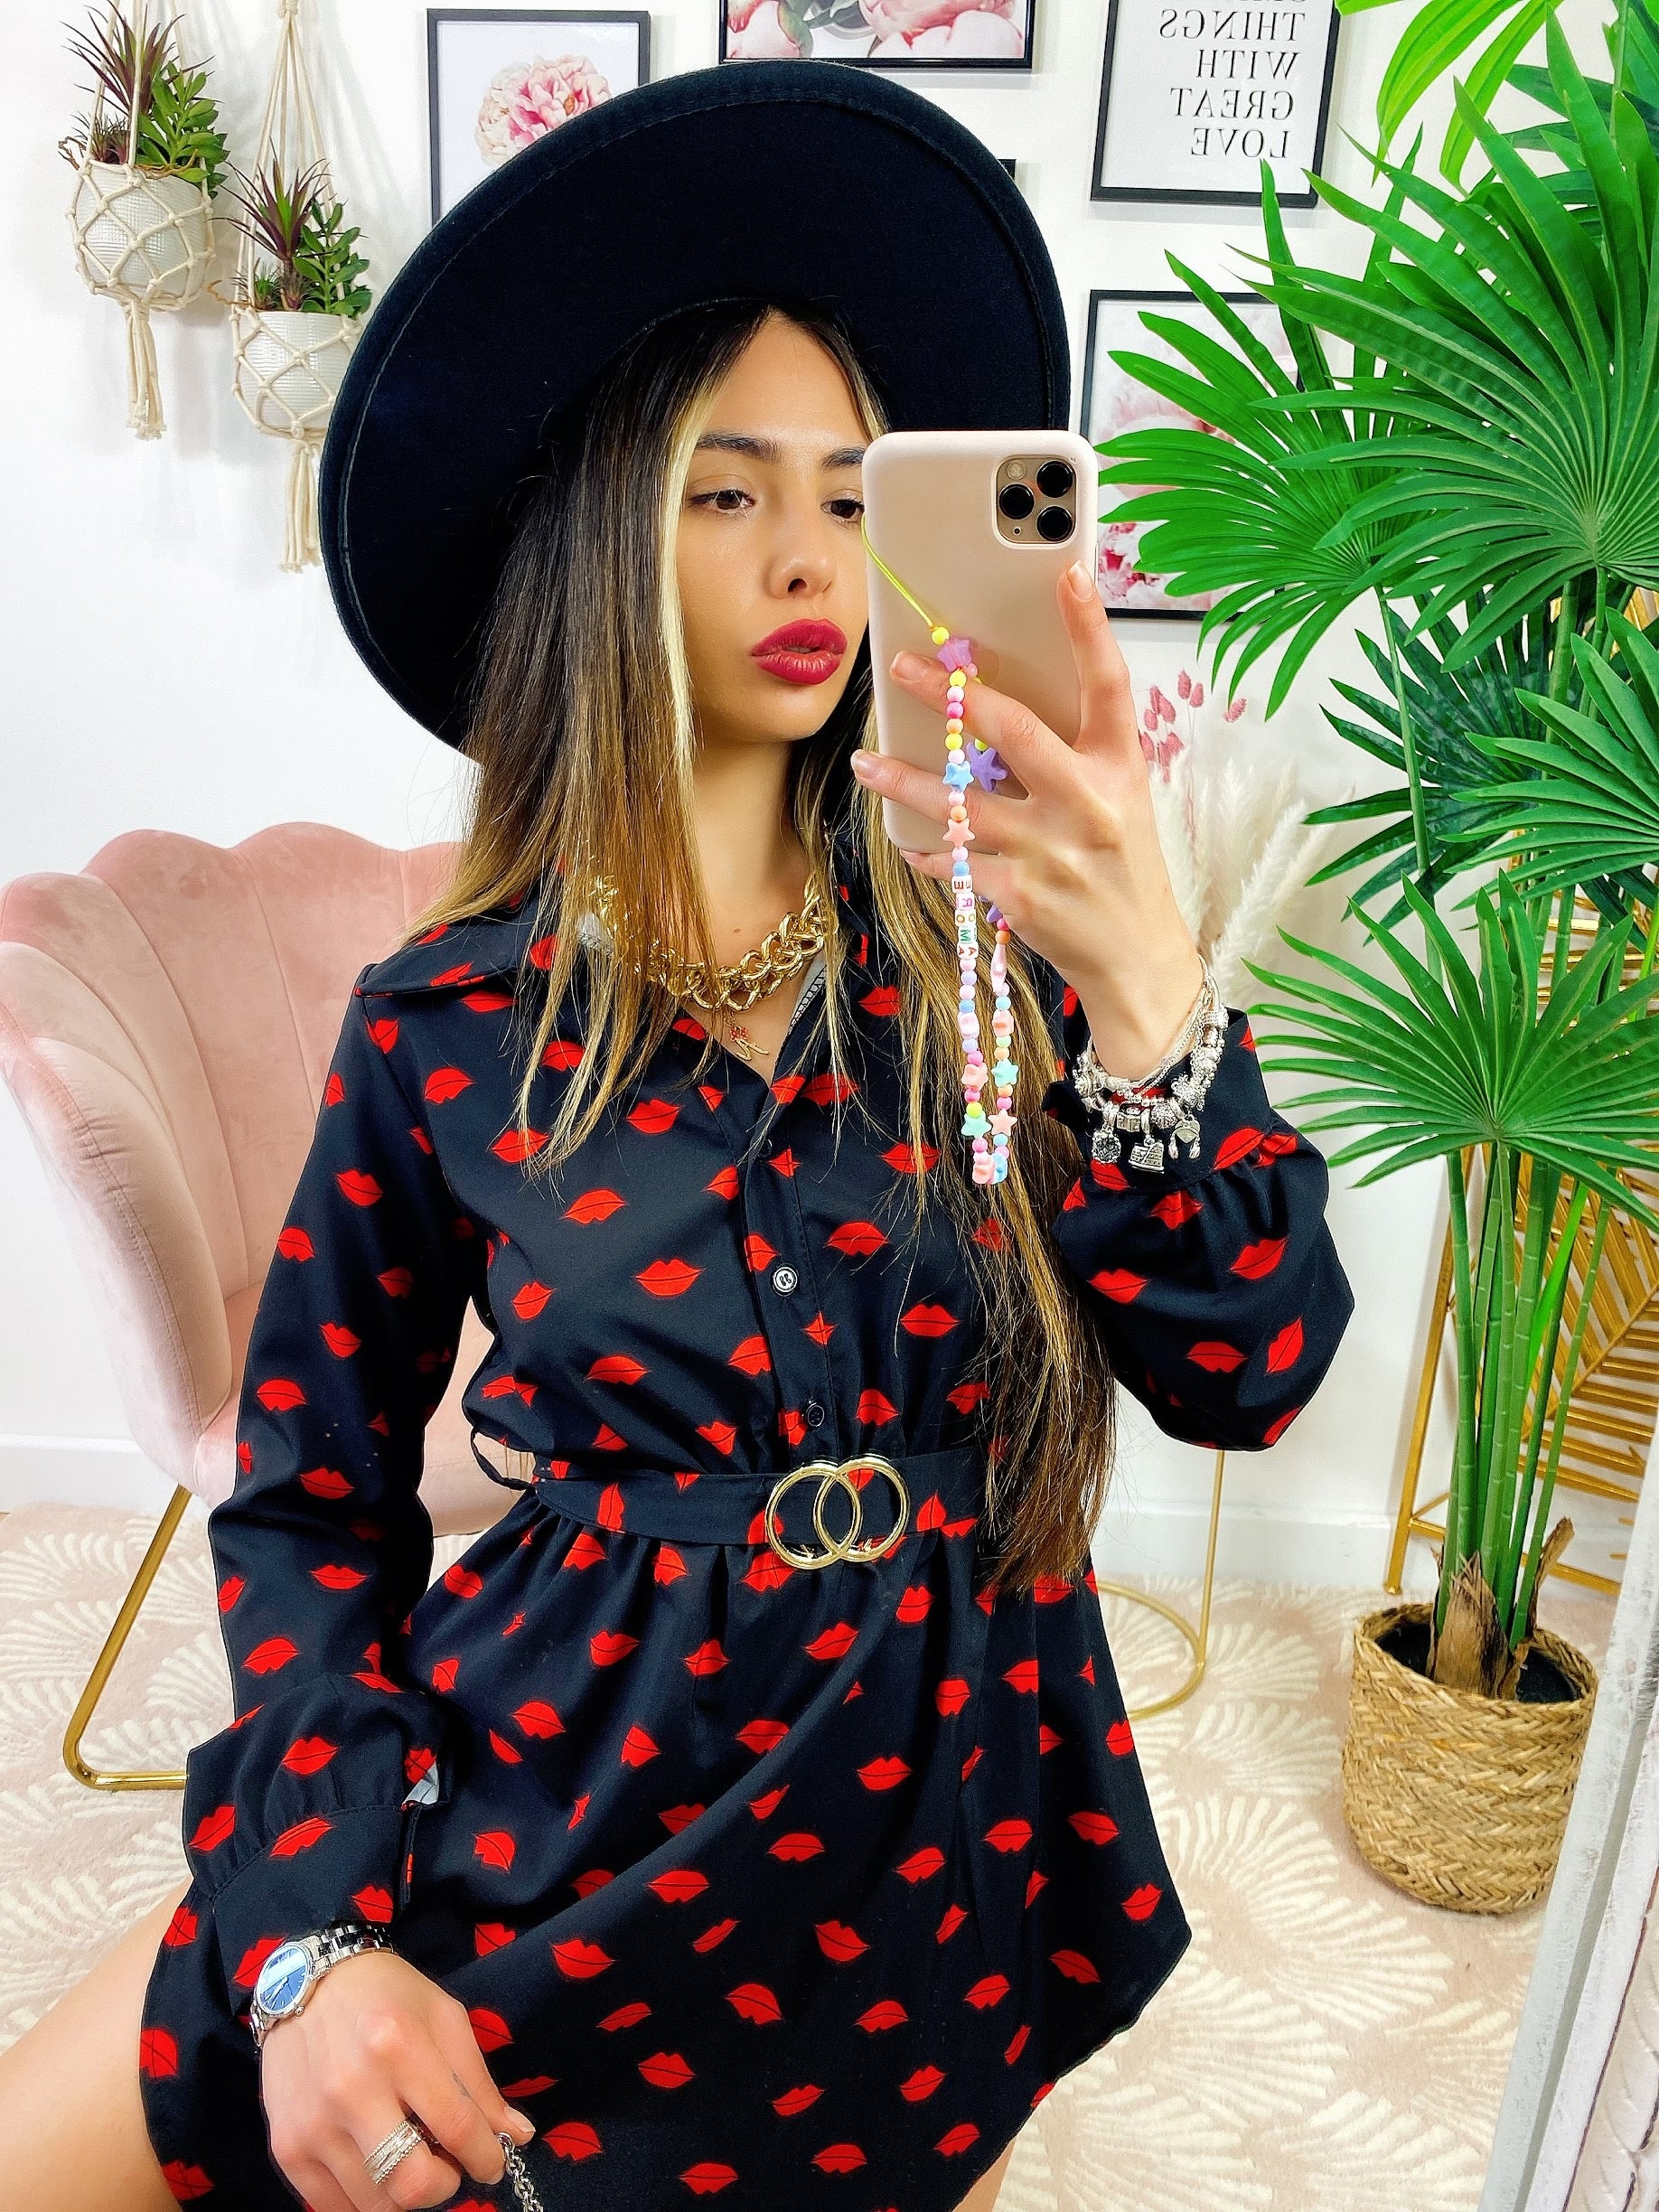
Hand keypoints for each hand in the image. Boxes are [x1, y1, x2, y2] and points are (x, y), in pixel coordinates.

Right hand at [258, 1947, 537, 2208]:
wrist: (308, 1982)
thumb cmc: (387, 1995)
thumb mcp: (444, 2018)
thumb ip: (478, 2082)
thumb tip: (517, 2136)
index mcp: (398, 2046)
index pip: (457, 2127)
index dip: (486, 2156)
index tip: (493, 2162)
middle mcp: (351, 2090)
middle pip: (411, 2183)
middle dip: (444, 2185)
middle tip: (448, 2166)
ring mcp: (313, 2124)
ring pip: (375, 2204)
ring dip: (405, 2193)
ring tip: (412, 2159)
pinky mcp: (286, 2147)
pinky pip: (333, 2206)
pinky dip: (367, 2200)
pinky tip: (379, 2170)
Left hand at [851, 557, 1205, 1073]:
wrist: (1136, 956)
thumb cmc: (1124, 869)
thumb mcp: (1121, 800)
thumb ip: (1073, 755)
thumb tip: (998, 715)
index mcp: (1119, 769)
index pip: (1108, 683)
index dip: (1088, 626)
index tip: (1066, 574)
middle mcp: (1087, 803)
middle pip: (1013, 730)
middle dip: (952, 694)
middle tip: (906, 667)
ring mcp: (1049, 850)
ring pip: (960, 803)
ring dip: (905, 781)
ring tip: (867, 763)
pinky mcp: (1016, 894)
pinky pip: (953, 859)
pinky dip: (928, 847)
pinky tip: (910, 837)